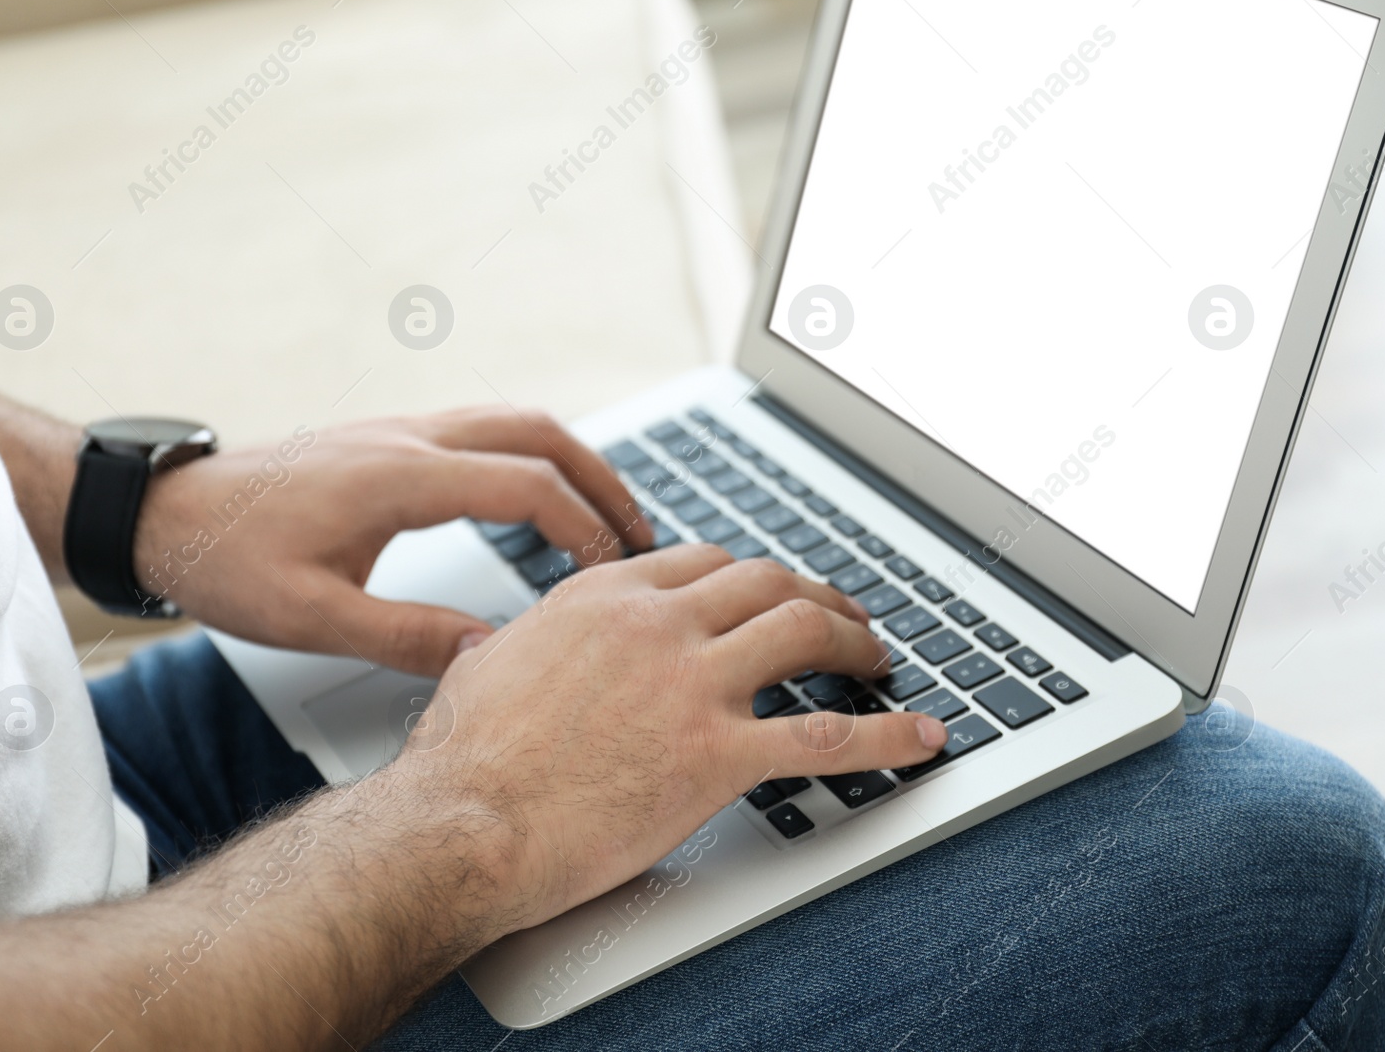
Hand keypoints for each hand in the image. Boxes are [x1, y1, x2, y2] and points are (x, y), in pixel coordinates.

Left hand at [132, 407, 653, 674]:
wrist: (163, 512)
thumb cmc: (227, 561)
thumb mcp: (313, 618)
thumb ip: (408, 638)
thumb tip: (491, 656)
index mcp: (399, 478)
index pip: (526, 485)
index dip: (585, 529)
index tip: (615, 576)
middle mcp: (408, 439)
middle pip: (540, 432)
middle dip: (603, 480)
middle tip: (642, 537)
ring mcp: (399, 431)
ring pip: (515, 422)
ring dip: (572, 462)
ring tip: (605, 519)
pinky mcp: (387, 440)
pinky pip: (484, 432)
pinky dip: (532, 459)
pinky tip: (537, 504)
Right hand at [395, 544, 949, 933]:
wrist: (462, 824)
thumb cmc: (463, 759)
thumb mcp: (482, 664)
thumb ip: (519, 641)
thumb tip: (512, 641)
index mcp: (606, 598)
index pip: (705, 561)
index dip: (751, 576)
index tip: (768, 593)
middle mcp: (657, 625)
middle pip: (766, 581)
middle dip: (816, 594)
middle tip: (841, 617)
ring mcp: (692, 685)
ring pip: (803, 630)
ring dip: (855, 639)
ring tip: (879, 658)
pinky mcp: (717, 756)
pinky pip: (826, 735)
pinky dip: (887, 735)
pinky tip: (921, 738)